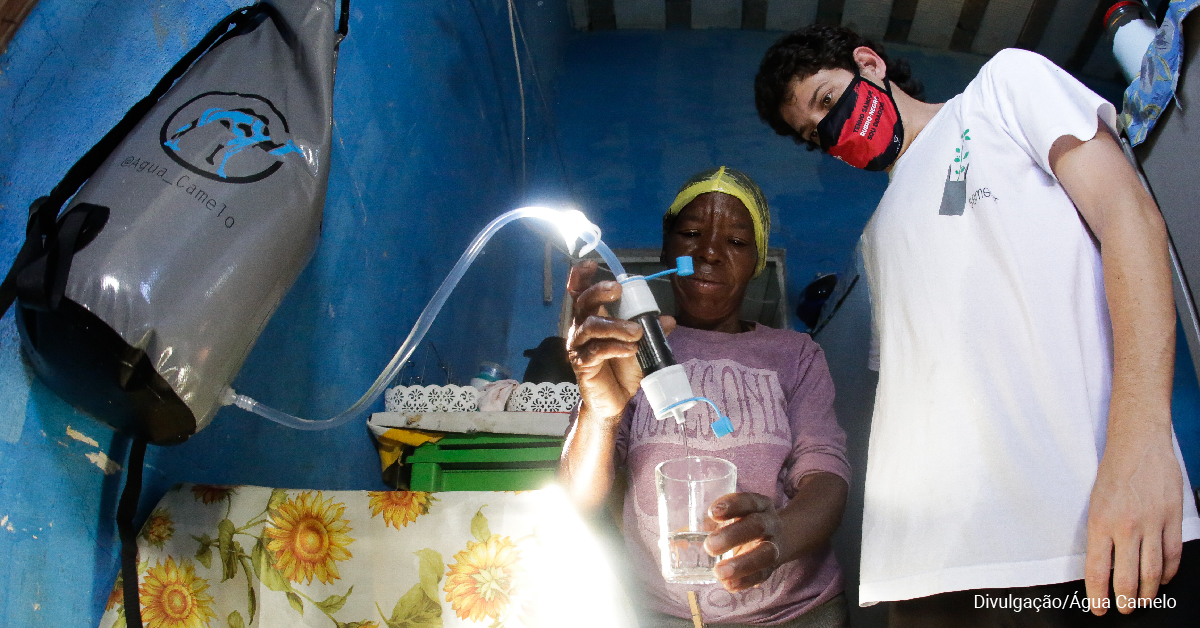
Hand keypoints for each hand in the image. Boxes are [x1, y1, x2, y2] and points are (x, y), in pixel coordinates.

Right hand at [566, 260, 674, 420]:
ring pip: (590, 327)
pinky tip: (630, 350)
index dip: (581, 277)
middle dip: (599, 293)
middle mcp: (580, 328)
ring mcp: (578, 346)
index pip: (579, 293)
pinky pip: (595, 351)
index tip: (592, 265)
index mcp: (591, 318)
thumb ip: (652, 331)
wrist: (614, 399)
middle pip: (582, 303)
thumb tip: (668, 320)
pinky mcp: (582, 365)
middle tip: (617, 290)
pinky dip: (614, 347)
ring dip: (615, 325)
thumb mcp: (640, 346)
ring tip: (637, 332)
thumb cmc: (622, 368)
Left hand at [703, 492, 783, 591]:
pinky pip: (762, 575)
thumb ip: (707, 523)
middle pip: (757, 526)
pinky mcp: (772, 567)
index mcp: (759, 505)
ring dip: (741, 564)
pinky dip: (745, 581)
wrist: (782, 539)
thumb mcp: (735, 515)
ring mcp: (774, 546)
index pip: (748, 501)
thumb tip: (670, 542)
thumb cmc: (745, 524)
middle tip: (709, 546)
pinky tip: (728, 585)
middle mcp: (770, 524)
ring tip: (719, 572)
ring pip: (765, 554)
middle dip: (733, 536)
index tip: (711, 513)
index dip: (732, 505)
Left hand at [1085, 425, 1182, 614]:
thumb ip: (1099, 533)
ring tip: (1141, 601)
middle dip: (1124, 600)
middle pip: (1126, 577)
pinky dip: (1168, 573)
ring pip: (1151, 571)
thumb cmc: (1112, 471)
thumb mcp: (1094, 503)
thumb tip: (1101, 563)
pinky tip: (1162, 580)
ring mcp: (1152, 524)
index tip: (1099, 609)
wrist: (1138, 444)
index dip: (1098, 595)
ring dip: (1146, 592)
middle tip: (1123, 610)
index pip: (1097, 570)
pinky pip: (1172, 555)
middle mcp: (1126, 527)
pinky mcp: (1172, 518)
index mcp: (1099, 522)